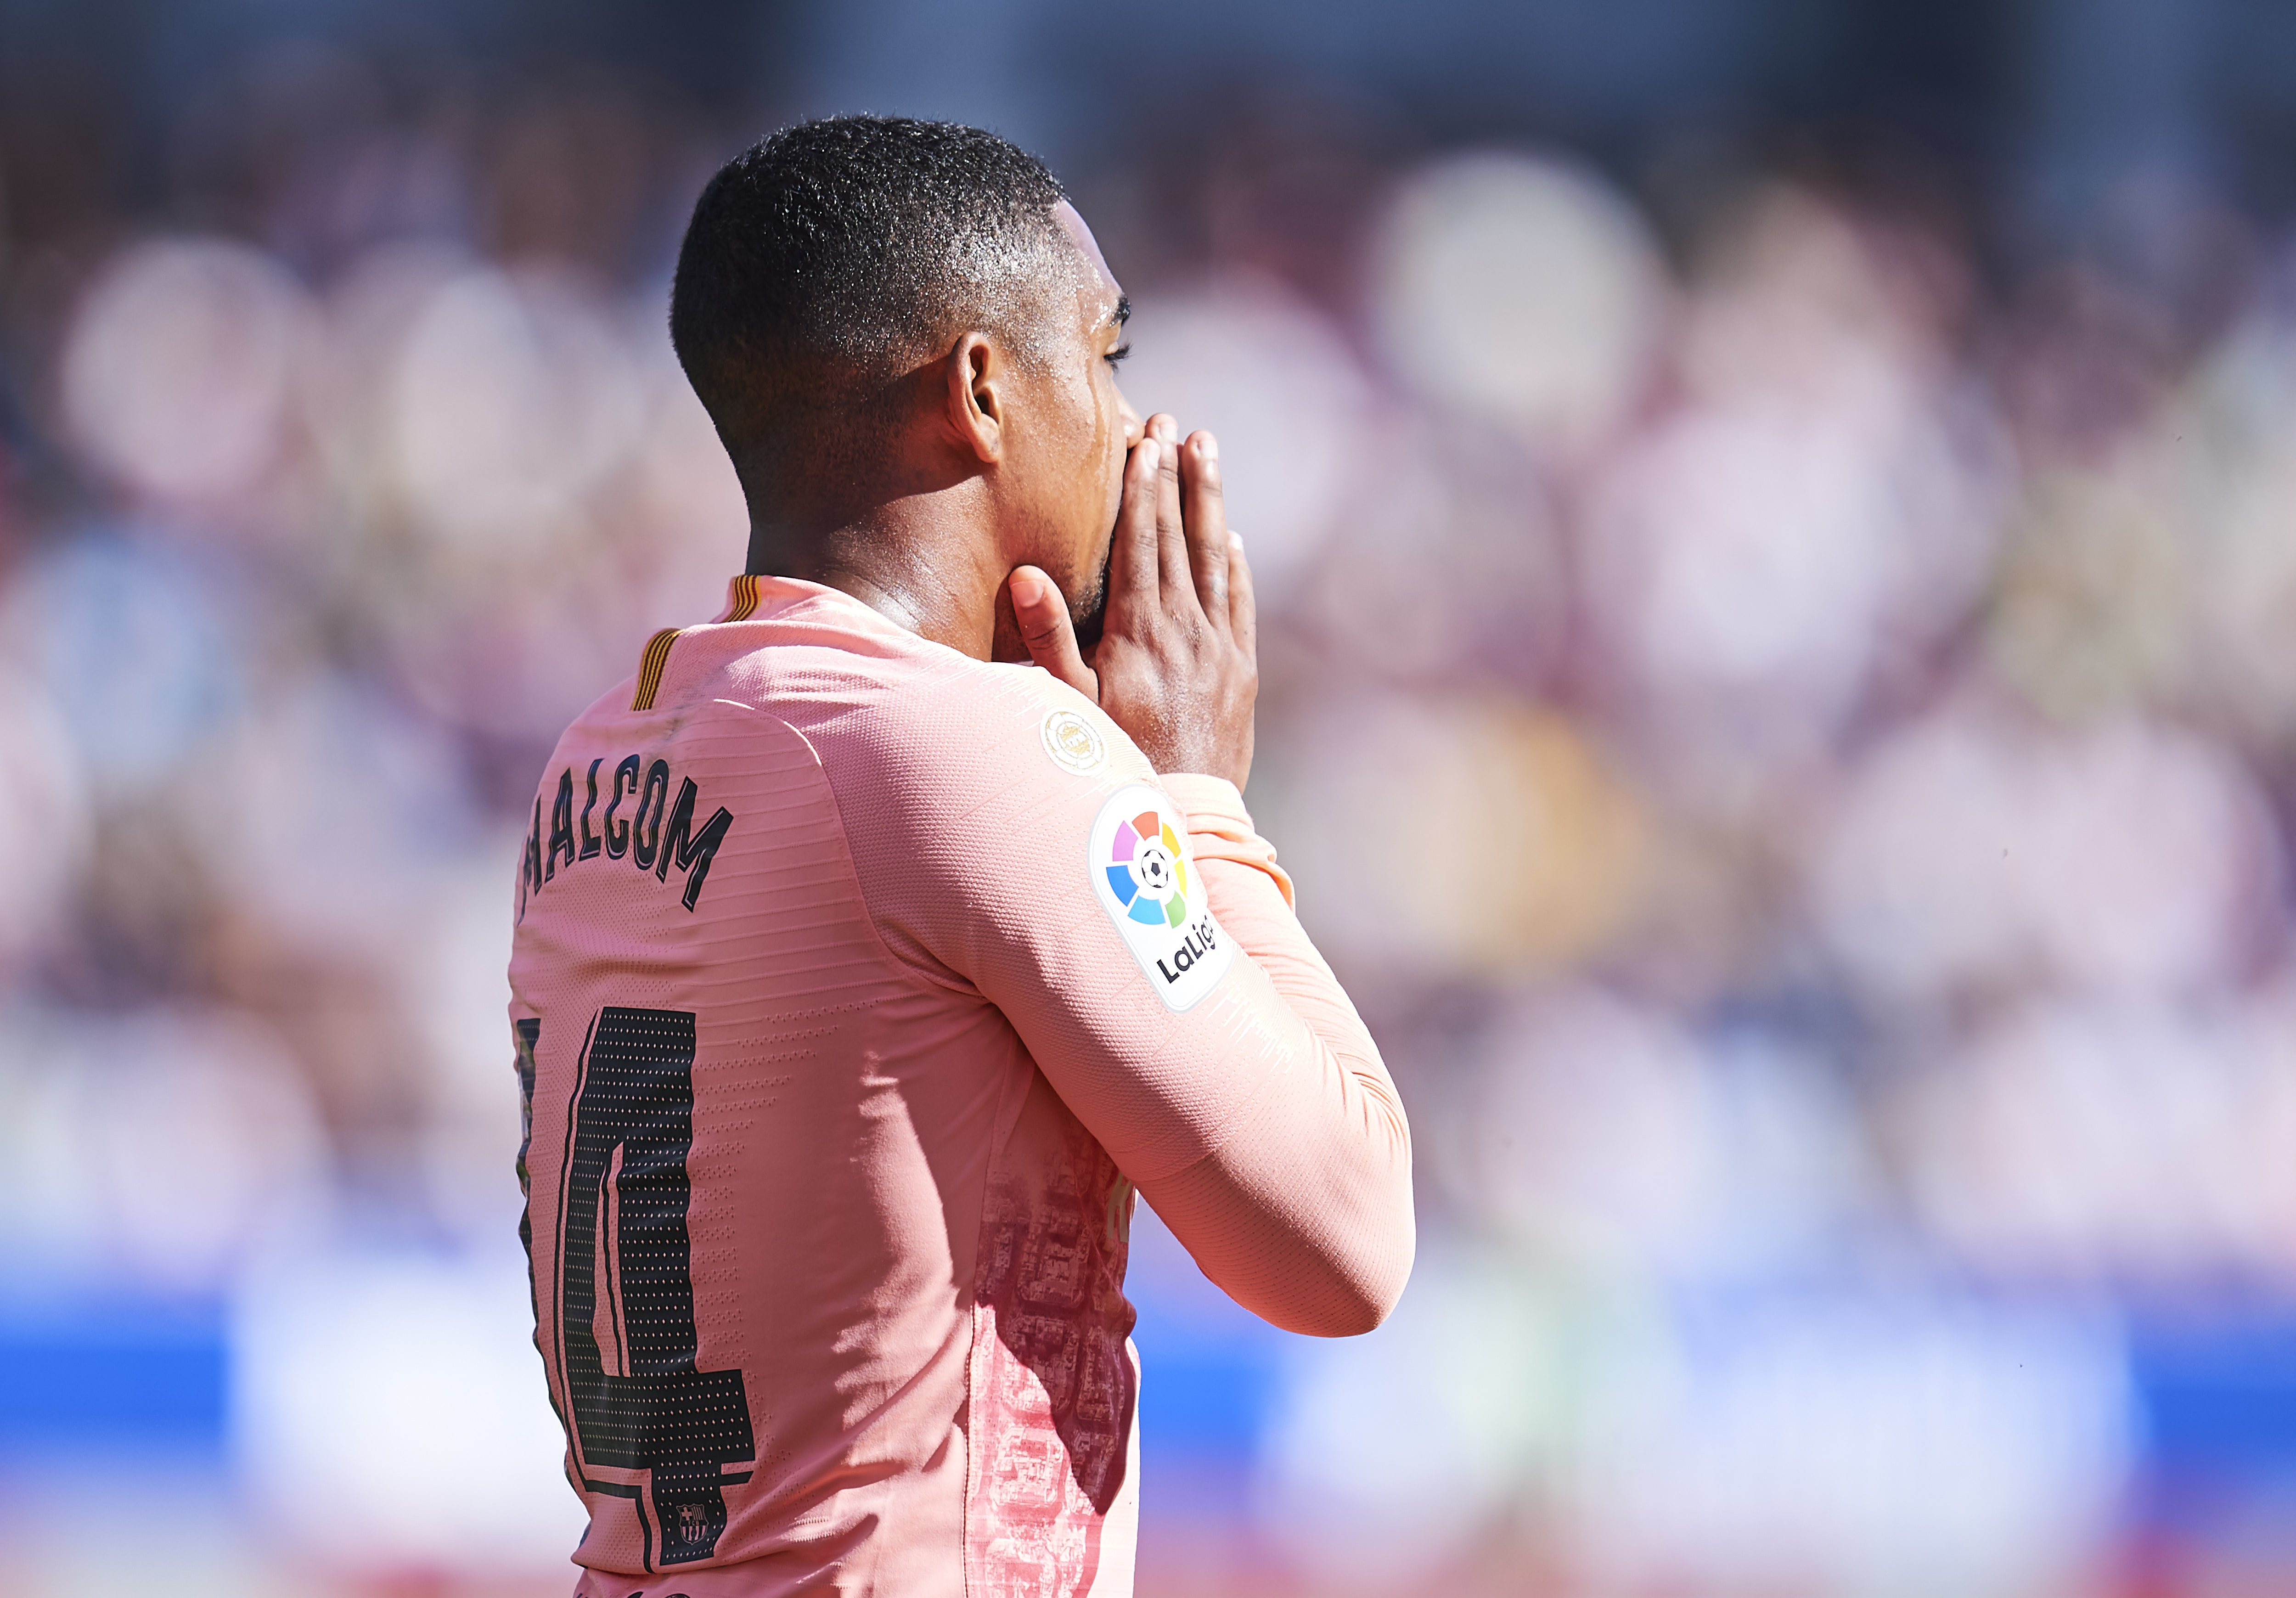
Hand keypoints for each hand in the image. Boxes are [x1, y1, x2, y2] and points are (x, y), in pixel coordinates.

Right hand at [1009, 414, 1256, 787]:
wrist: (1185, 819)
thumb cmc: (1115, 762)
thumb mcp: (1069, 706)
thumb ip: (1047, 640)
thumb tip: (1025, 577)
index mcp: (1141, 630)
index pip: (1142, 541)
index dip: (1142, 487)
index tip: (1144, 440)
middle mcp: (1186, 629)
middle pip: (1181, 536)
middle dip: (1176, 476)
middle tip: (1176, 425)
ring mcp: (1220, 648)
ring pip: (1217, 558)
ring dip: (1211, 503)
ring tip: (1208, 453)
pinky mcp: (1241, 672)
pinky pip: (1240, 602)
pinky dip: (1237, 565)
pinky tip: (1233, 538)